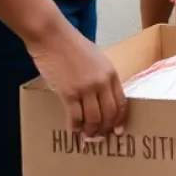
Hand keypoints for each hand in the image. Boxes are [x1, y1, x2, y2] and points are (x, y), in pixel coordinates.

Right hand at [27, 22, 125, 137]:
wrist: (54, 38)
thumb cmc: (74, 46)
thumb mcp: (96, 59)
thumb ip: (101, 76)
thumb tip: (102, 96)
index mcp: (111, 73)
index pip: (121, 102)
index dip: (119, 119)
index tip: (117, 130)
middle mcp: (102, 82)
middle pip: (109, 114)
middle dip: (105, 129)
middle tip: (99, 137)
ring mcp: (85, 89)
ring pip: (93, 119)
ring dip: (90, 131)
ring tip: (87, 136)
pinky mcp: (68, 93)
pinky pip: (75, 117)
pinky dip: (75, 127)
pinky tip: (73, 130)